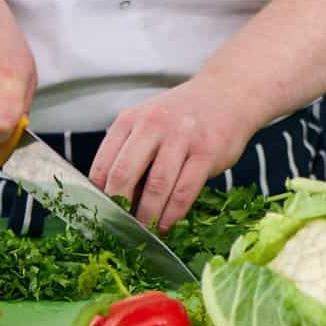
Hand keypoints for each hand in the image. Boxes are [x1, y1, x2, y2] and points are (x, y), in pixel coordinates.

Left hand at [90, 74, 258, 232]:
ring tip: (143, 232)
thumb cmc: (184, 116)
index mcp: (130, 119)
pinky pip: (184, 191)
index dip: (97, 197)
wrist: (228, 93)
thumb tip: (114, 199)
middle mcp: (153, 124)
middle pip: (124, 175)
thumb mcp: (149, 123)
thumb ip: (131, 153)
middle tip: (118, 229)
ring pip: (156, 186)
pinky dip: (172, 214)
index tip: (100, 216)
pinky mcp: (207, 152)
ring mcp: (181, 137)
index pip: (103, 165)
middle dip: (118, 209)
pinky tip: (166, 224)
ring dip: (147, 216)